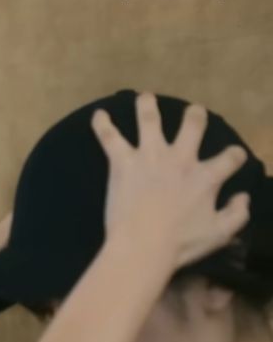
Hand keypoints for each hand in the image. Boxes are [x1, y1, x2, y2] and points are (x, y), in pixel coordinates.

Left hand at [91, 93, 249, 268]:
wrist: (142, 245)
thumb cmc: (181, 244)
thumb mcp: (220, 233)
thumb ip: (237, 214)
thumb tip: (244, 197)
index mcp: (206, 177)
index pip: (230, 158)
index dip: (235, 155)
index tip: (234, 155)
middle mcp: (180, 159)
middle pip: (192, 125)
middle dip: (195, 115)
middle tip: (194, 111)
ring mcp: (149, 157)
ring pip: (149, 120)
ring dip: (147, 105)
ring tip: (145, 97)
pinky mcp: (122, 162)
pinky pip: (109, 138)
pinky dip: (102, 125)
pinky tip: (98, 114)